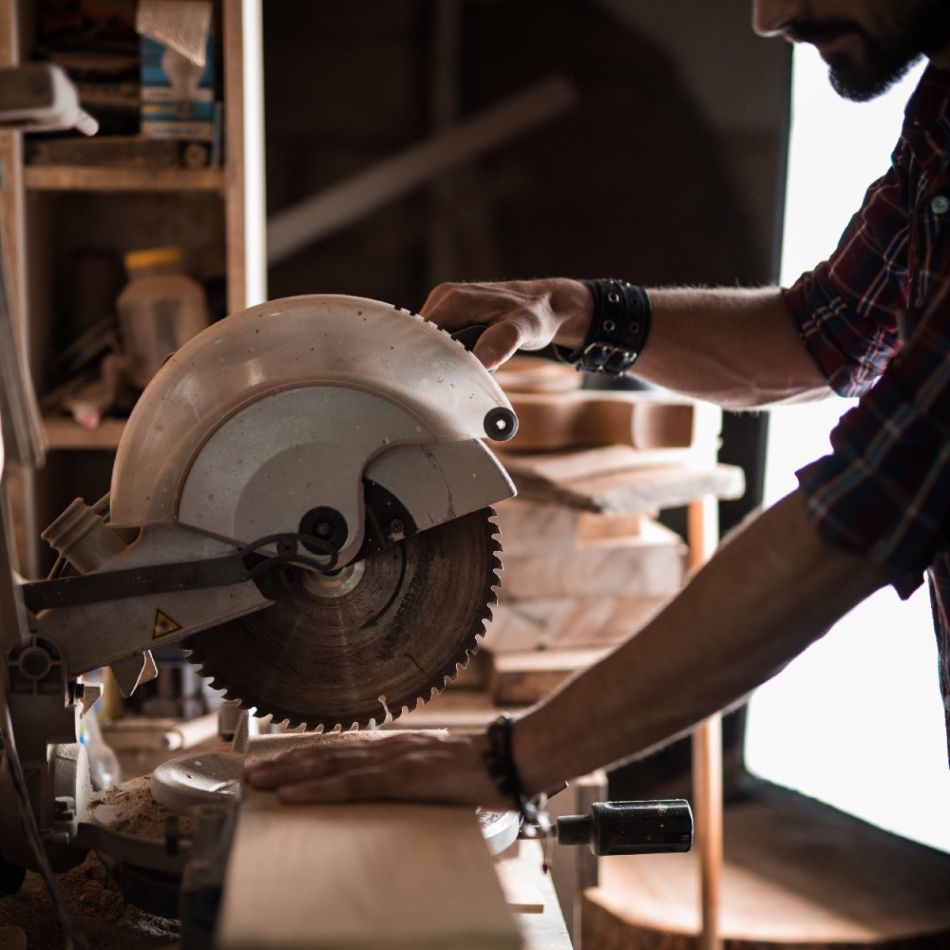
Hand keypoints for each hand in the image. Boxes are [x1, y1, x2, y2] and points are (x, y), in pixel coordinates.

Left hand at [243, 731, 509, 806]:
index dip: (306, 755)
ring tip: (259, 783)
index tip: (278, 762)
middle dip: (286, 763)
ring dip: (289, 774)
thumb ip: (412, 778)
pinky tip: (293, 796)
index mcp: (397, 746)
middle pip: (326, 754)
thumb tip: (396, 793)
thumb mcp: (439, 773)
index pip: (341, 748)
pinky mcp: (403, 777)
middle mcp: (389, 746)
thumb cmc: (482, 770)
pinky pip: (352, 786)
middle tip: (251, 774)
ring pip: (330, 766)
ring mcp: (394, 759)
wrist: (511, 758)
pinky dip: (318, 790)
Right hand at [420, 278, 591, 369]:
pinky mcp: (453, 316)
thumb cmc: (537, 314)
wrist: (548, 305)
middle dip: (436, 361)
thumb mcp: (524, 328)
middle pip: (423, 339)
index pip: (422, 334)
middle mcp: (444, 298)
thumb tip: (480, 360)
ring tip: (470, 367)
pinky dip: (452, 354)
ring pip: (431, 342)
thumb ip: (502, 341)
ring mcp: (447, 306)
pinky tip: (470, 360)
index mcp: (453, 299)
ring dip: (445, 359)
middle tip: (459, 377)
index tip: (439, 380)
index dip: (426, 358)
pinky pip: (441, 340)